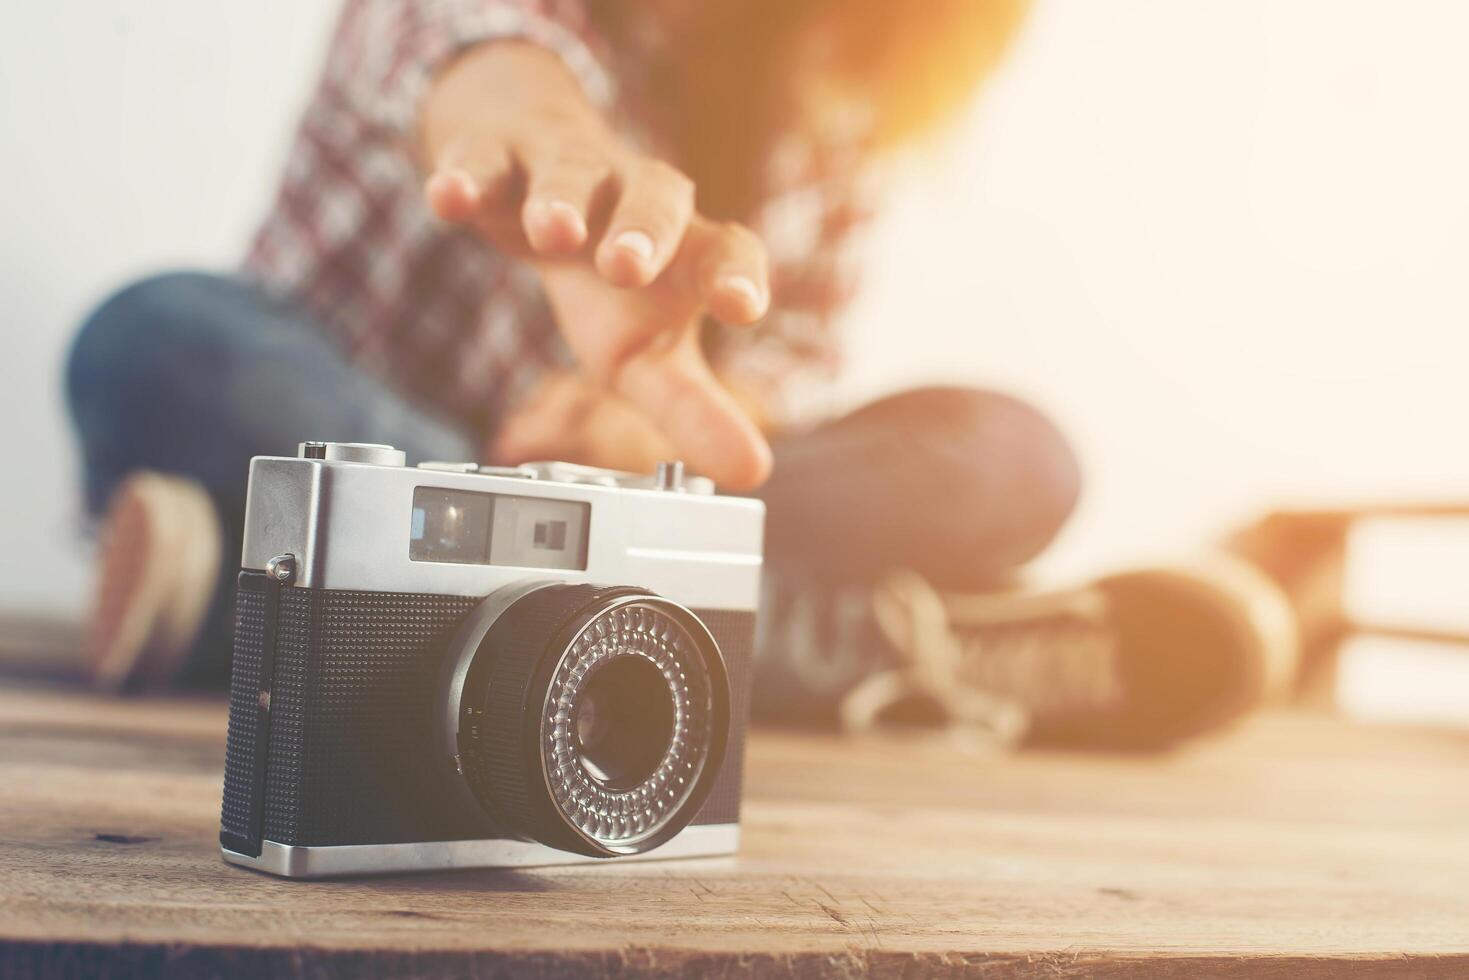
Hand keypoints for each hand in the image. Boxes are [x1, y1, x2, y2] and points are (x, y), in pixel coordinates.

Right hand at [420, 41, 772, 488]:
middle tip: (626, 268)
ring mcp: (566, 172)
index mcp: (683, 249)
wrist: (528, 176)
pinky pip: (483, 162)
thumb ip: (693, 410)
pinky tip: (451, 200)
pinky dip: (467, 178)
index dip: (735, 276)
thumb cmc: (602, 278)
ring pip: (571, 172)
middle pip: (657, 196)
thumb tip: (751, 472)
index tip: (741, 308)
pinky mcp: (497, 158)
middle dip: (644, 229)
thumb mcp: (645, 352)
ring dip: (561, 200)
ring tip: (550, 232)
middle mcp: (633, 199)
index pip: (728, 251)